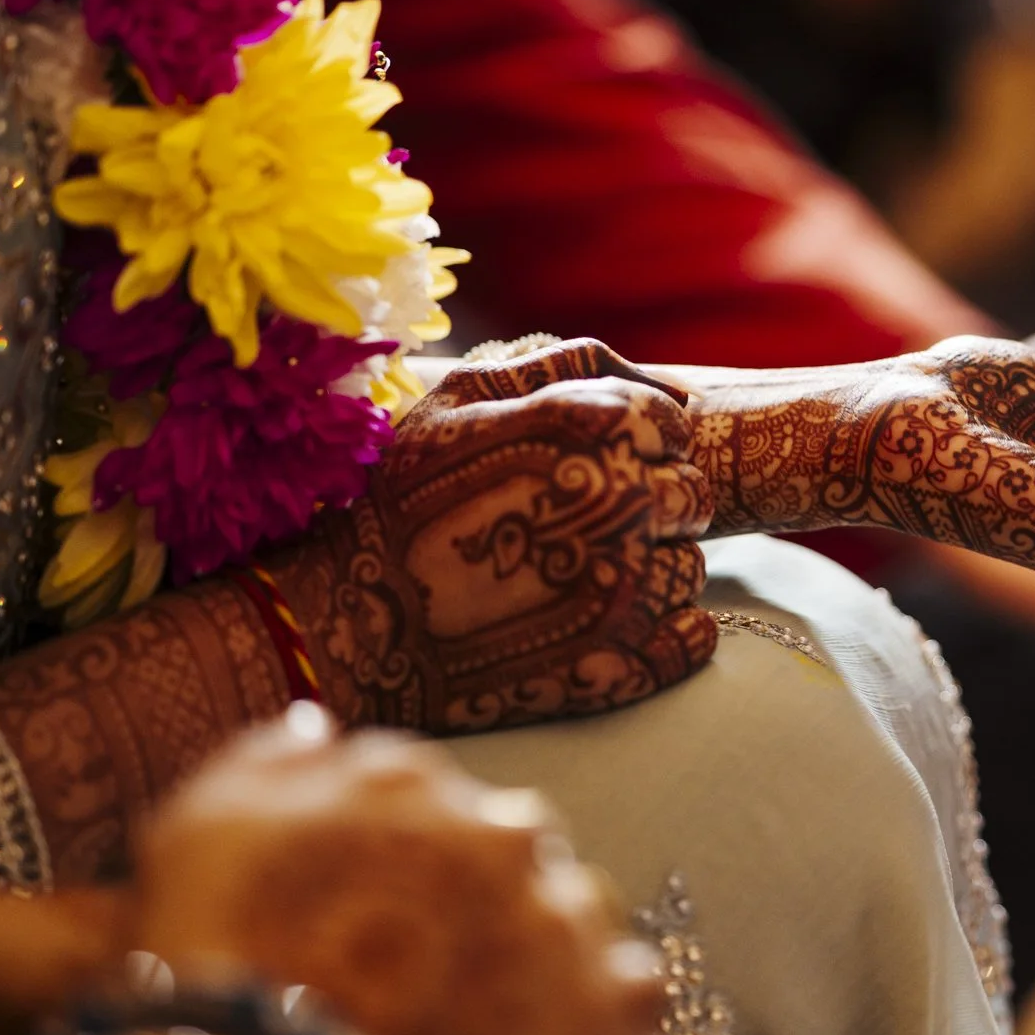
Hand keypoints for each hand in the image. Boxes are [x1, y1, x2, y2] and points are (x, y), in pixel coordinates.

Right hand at [133, 709, 664, 1034]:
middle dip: (479, 901)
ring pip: (576, 914)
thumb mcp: (205, 829)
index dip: (406, 862)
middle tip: (425, 975)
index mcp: (416, 780)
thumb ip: (270, 762)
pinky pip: (631, 990)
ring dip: (542, 953)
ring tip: (482, 1023)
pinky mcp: (609, 1002)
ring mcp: (562, 914)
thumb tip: (316, 730)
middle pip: (510, 852)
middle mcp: (503, 829)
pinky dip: (599, 1017)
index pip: (432, 800)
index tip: (380, 910)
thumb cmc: (220, 965)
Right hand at [273, 338, 717, 732]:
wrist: (341, 623)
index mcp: (590, 432)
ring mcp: (627, 591)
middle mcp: (621, 505)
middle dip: (651, 507)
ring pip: (689, 570)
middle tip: (581, 528)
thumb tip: (653, 384)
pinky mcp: (621, 668)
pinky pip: (692, 642)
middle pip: (692, 498)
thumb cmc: (392, 498)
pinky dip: (664, 636)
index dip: (640, 444)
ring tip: (571, 582)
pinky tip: (602, 630)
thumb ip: (558, 367)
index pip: (672, 426)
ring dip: (649, 573)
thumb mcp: (457, 400)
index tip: (596, 465)